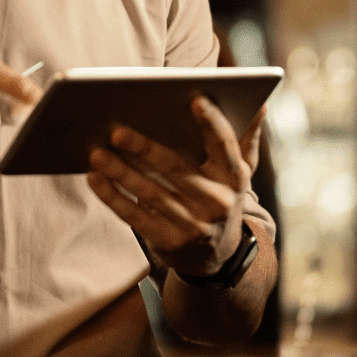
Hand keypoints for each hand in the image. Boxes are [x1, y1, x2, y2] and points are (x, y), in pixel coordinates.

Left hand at [86, 96, 263, 278]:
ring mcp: (194, 225)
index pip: (225, 146)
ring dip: (120, 173)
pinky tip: (95, 178)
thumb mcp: (238, 172)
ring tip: (95, 153)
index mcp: (234, 177)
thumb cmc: (221, 196)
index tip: (194, 99)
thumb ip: (245, 137)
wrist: (219, 257)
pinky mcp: (170, 242)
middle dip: (145, 149)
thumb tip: (262, 104)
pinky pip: (136, 217)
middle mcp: (217, 201)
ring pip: (150, 193)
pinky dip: (112, 197)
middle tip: (116, 131)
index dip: (211, 123)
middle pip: (177, 169)